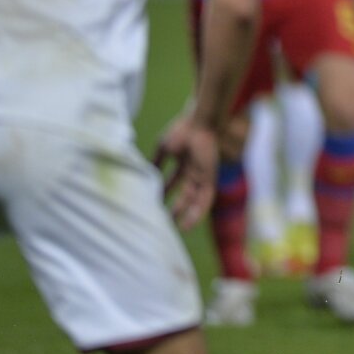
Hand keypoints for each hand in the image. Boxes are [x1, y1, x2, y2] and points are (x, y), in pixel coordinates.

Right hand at [153, 112, 218, 230]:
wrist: (199, 124)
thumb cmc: (182, 131)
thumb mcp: (164, 147)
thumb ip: (156, 162)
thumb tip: (143, 174)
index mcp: (183, 162)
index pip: (172, 182)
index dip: (163, 193)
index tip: (153, 204)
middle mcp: (193, 170)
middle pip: (184, 194)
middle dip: (174, 207)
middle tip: (163, 221)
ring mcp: (202, 175)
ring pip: (194, 200)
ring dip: (184, 214)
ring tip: (174, 229)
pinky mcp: (209, 179)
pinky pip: (205, 200)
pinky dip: (196, 213)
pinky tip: (186, 225)